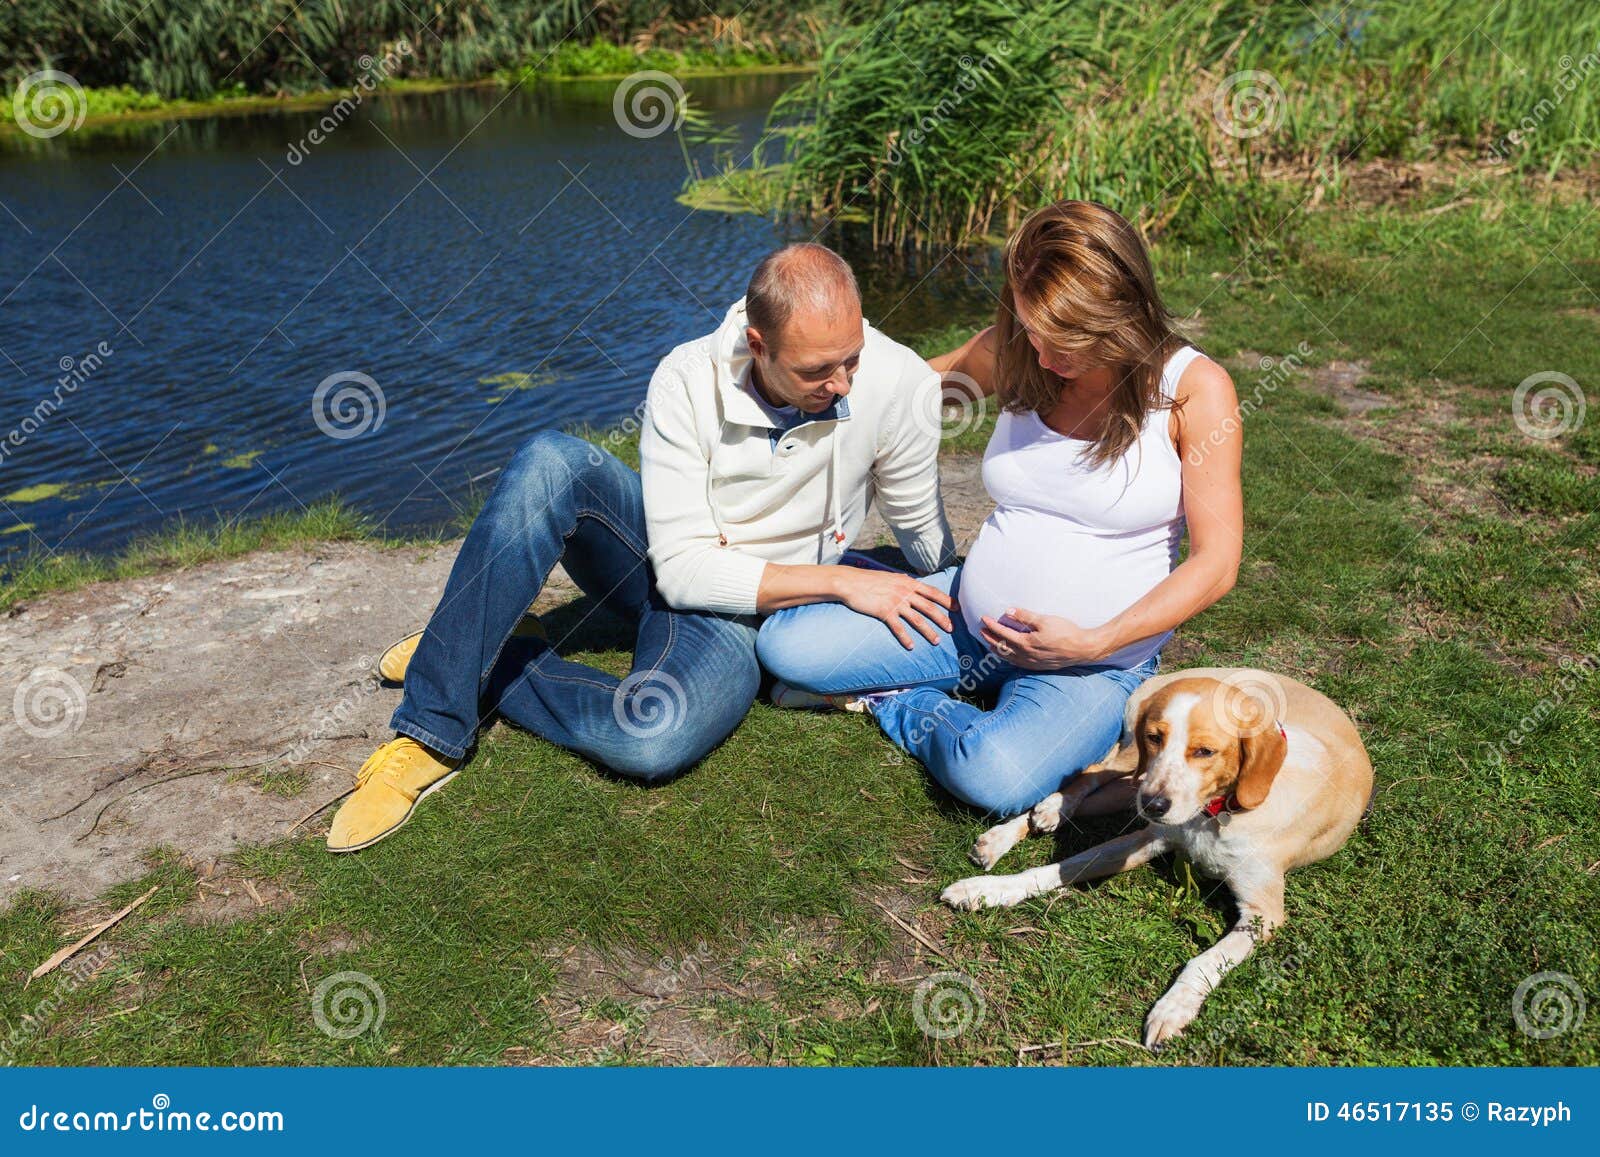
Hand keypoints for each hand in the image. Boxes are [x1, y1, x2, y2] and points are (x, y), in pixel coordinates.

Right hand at [835, 567, 953, 649]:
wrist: (851, 582)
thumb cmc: (869, 580)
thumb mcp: (891, 577)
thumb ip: (904, 582)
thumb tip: (913, 584)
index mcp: (908, 583)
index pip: (932, 592)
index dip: (946, 600)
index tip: (958, 607)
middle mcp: (905, 592)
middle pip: (929, 607)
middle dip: (943, 619)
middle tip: (952, 629)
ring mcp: (895, 602)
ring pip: (917, 619)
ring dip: (928, 631)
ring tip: (936, 641)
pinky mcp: (885, 611)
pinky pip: (898, 628)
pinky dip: (905, 638)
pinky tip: (911, 646)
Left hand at [980, 606, 1107, 668]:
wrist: (1082, 649)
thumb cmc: (1066, 632)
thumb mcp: (1045, 620)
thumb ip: (1026, 616)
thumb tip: (1008, 611)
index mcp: (1026, 643)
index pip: (1003, 634)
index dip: (992, 626)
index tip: (984, 619)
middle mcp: (1026, 655)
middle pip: (1002, 647)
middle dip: (990, 638)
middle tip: (981, 631)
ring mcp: (1032, 663)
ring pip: (1008, 658)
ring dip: (997, 650)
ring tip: (990, 644)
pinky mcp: (1038, 666)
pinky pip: (1018, 663)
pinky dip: (1009, 658)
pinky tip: (1009, 656)